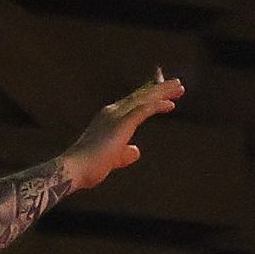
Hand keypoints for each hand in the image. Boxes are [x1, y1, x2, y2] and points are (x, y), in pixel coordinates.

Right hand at [63, 73, 186, 191]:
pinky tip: (171, 105)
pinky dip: (157, 105)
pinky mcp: (121, 124)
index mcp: (110, 118)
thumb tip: (136, 151)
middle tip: (177, 83)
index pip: (133, 101)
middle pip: (141, 95)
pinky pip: (143, 110)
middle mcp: (113, 112)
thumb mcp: (113, 159)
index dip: (149, 92)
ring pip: (144, 98)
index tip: (163, 86)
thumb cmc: (89, 166)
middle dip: (160, 88)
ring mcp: (116, 116)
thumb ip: (125, 153)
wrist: (75, 169)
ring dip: (162, 91)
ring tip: (179, 87)